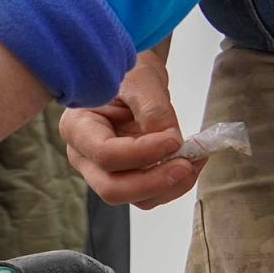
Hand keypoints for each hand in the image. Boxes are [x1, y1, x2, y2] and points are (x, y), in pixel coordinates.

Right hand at [60, 47, 204, 208]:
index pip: (105, 154)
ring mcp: (105, 171)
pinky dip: (174, 184)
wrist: (132, 81)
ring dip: (169, 186)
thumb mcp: (140, 82)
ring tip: (195, 159)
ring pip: (134, 198)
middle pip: (112, 189)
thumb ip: (154, 110)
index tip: (174, 139)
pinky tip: (191, 161)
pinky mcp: (127, 177)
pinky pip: (150, 194)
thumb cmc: (128, 74)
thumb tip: (172, 141)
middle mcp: (85, 156)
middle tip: (185, 165)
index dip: (141, 153)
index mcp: (78, 128)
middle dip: (153, 182)